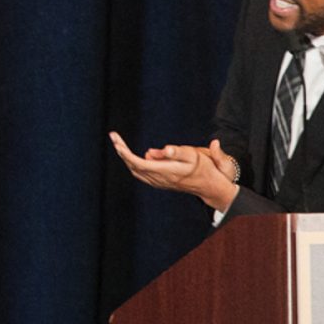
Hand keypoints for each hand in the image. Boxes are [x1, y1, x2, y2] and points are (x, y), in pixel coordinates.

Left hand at [109, 133, 238, 211]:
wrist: (209, 186)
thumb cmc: (203, 167)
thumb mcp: (194, 155)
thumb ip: (178, 152)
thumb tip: (165, 149)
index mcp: (165, 171)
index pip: (138, 162)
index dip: (124, 152)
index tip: (116, 140)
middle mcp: (159, 179)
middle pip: (133, 166)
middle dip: (122, 152)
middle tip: (114, 137)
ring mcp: (159, 182)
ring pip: (135, 171)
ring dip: (126, 158)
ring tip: (120, 144)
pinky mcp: (160, 183)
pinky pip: (141, 174)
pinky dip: (133, 164)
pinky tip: (133, 156)